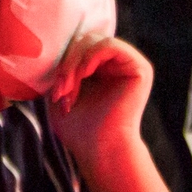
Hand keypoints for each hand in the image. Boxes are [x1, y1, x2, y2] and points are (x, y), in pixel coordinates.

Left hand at [44, 34, 153, 169]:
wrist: (99, 150)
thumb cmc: (79, 128)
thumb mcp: (62, 89)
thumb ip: (62, 65)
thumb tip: (51, 42)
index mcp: (103, 69)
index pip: (78, 46)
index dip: (62, 62)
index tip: (54, 92)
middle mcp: (119, 64)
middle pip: (84, 41)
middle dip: (66, 63)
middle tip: (60, 91)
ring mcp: (130, 65)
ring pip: (93, 41)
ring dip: (75, 63)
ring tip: (69, 88)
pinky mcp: (140, 68)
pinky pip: (109, 45)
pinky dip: (90, 57)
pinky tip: (84, 74)